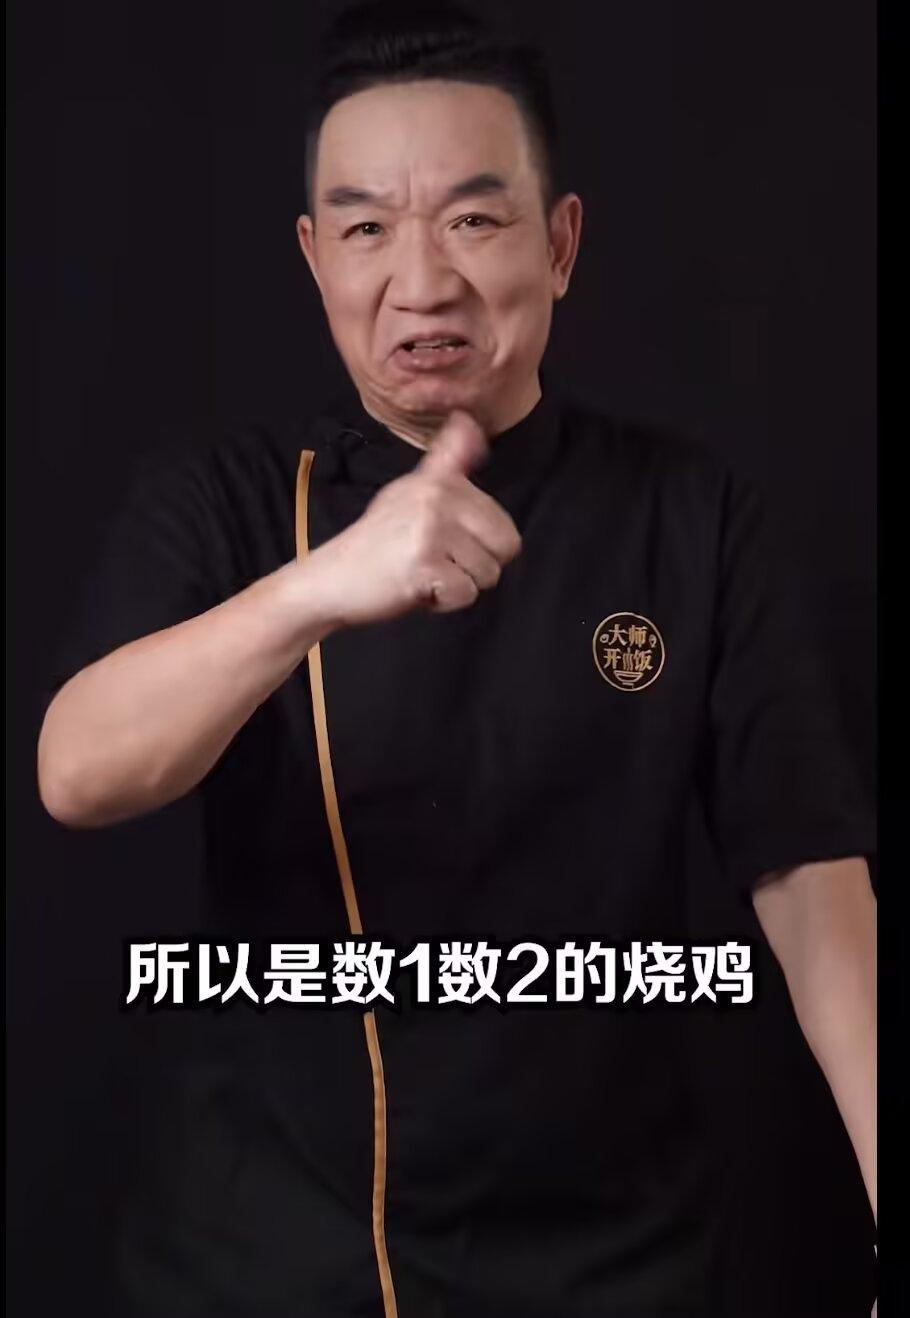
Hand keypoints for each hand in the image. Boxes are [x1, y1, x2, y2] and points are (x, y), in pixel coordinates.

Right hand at [303, 408, 521, 627]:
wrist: (331, 578)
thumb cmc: (378, 541)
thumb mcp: (411, 491)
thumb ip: (448, 461)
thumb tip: (470, 420)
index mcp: (439, 480)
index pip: (500, 517)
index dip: (484, 538)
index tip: (452, 534)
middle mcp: (437, 497)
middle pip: (504, 547)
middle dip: (477, 564)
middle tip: (438, 560)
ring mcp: (431, 530)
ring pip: (487, 574)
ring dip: (458, 584)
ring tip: (424, 571)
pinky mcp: (425, 565)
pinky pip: (466, 594)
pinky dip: (445, 602)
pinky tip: (417, 587)